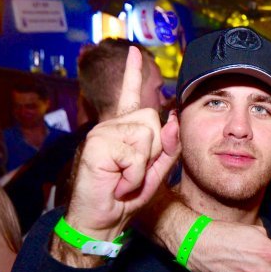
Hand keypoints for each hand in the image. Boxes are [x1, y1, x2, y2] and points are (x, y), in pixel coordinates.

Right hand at [67, 47, 179, 239]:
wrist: (100, 220)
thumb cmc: (125, 197)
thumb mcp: (154, 171)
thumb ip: (167, 147)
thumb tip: (173, 116)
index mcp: (122, 129)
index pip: (130, 96)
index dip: (133, 73)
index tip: (134, 51)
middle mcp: (110, 126)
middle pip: (152, 121)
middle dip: (153, 151)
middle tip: (133, 173)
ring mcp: (101, 133)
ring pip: (146, 136)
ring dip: (143, 167)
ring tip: (125, 180)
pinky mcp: (97, 145)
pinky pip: (135, 154)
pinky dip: (135, 175)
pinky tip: (119, 184)